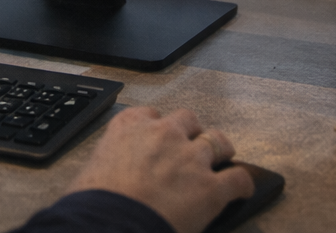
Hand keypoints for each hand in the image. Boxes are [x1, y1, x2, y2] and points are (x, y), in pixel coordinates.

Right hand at [65, 106, 253, 232]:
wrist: (109, 221)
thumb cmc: (93, 201)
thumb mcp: (92, 170)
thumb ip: (111, 163)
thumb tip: (112, 179)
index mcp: (129, 127)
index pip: (150, 115)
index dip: (158, 126)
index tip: (159, 136)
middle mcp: (163, 134)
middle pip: (187, 120)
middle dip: (191, 132)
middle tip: (191, 147)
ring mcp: (190, 158)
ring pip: (218, 141)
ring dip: (221, 150)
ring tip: (223, 158)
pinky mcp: (211, 187)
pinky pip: (238, 178)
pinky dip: (242, 185)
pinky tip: (242, 190)